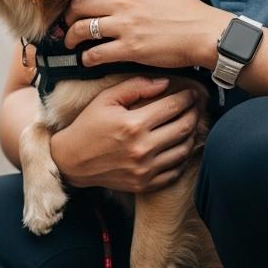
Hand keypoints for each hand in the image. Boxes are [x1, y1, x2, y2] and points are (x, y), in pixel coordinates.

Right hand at [49, 76, 199, 192]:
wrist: (71, 161)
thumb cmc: (87, 126)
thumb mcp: (105, 100)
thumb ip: (135, 87)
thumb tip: (164, 82)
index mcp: (133, 124)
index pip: (172, 107)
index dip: (186, 98)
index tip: (192, 93)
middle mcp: (142, 148)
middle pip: (183, 127)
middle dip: (194, 113)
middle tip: (196, 107)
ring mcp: (145, 169)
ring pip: (183, 150)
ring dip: (192, 135)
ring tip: (191, 124)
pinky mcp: (145, 184)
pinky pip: (175, 171)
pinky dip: (182, 158)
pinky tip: (180, 147)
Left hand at [64, 0, 230, 68]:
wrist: (205, 34)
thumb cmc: (189, 11)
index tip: (73, 1)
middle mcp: (122, 3)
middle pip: (78, 4)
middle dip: (67, 15)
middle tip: (67, 24)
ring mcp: (124, 26)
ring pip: (80, 29)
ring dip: (70, 37)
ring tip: (71, 43)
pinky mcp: (129, 49)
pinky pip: (96, 54)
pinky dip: (86, 58)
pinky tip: (87, 61)